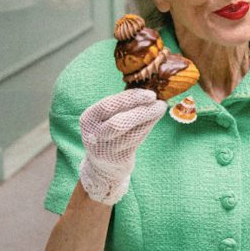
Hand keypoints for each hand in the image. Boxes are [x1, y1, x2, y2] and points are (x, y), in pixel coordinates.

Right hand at [79, 89, 166, 204]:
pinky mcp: (118, 158)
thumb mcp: (106, 117)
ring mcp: (105, 149)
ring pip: (131, 133)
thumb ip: (122, 105)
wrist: (103, 163)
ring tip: (161, 108)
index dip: (130, 99)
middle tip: (159, 103)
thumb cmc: (109, 130)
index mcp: (88, 118)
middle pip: (118, 123)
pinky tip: (155, 118)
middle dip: (141, 111)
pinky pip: (136, 140)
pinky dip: (148, 127)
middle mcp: (94, 135)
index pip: (109, 106)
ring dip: (149, 119)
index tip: (150, 94)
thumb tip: (147, 88)